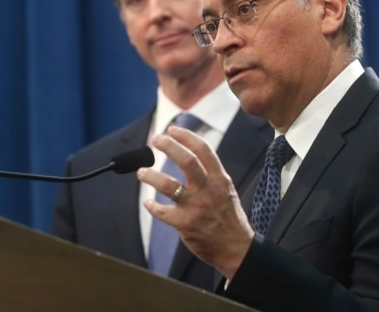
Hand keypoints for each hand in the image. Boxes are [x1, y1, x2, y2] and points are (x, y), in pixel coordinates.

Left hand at [137, 125, 254, 279]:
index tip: (173, 129)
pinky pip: (161, 211)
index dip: (187, 137)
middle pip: (187, 161)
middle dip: (169, 147)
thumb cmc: (229, 218)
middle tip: (156, 139)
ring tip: (142, 172)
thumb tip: (191, 155)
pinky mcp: (185, 224)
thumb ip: (211, 175)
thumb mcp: (226, 190)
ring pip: (168, 185)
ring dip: (151, 175)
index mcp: (220, 179)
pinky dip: (152, 206)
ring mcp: (196, 207)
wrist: (236, 248)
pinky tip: (148, 203)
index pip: (204, 150)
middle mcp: (208, 190)